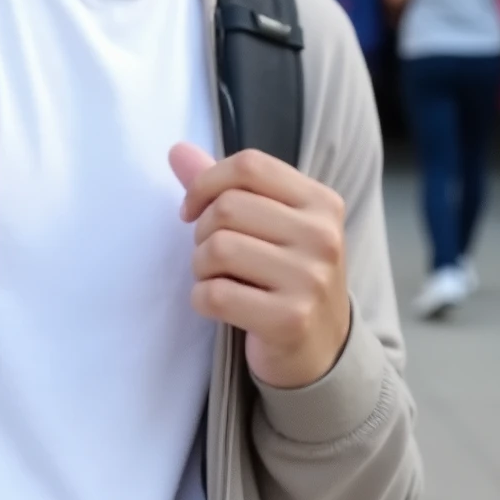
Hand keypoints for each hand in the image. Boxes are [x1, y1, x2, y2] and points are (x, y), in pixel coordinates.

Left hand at [170, 143, 351, 389]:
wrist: (322, 350)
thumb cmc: (287, 277)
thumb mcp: (271, 225)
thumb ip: (224, 186)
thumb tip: (176, 150)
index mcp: (321, 202)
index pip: (249, 165)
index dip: (206, 182)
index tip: (192, 210)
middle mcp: (323, 236)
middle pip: (228, 207)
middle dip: (202, 232)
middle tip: (213, 256)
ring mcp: (310, 279)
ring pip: (217, 249)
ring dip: (201, 268)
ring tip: (219, 279)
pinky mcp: (290, 320)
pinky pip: (215, 295)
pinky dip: (202, 300)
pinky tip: (220, 306)